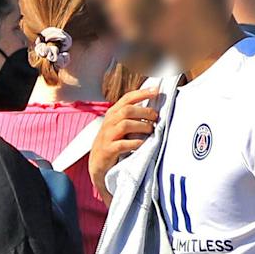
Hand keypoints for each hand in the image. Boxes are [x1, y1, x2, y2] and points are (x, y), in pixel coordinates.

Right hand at [91, 85, 160, 201]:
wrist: (98, 163)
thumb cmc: (114, 141)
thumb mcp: (121, 125)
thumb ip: (134, 116)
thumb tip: (155, 108)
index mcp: (113, 114)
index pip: (127, 98)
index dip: (141, 93)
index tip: (156, 90)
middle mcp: (109, 122)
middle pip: (127, 110)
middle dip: (145, 112)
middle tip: (156, 118)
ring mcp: (107, 136)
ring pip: (125, 124)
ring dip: (142, 127)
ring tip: (151, 131)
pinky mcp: (108, 150)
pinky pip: (123, 144)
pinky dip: (135, 142)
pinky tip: (142, 143)